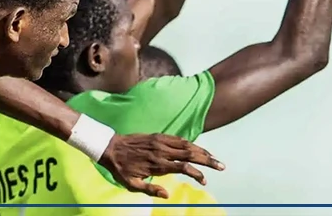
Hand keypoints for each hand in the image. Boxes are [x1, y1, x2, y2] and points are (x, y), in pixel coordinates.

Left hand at [97, 133, 224, 198]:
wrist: (110, 147)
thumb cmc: (121, 169)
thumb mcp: (131, 184)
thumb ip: (150, 190)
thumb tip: (167, 195)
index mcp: (156, 164)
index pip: (183, 167)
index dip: (196, 174)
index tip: (204, 181)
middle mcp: (161, 151)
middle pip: (189, 154)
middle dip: (207, 160)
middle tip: (221, 166)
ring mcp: (160, 142)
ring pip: (186, 144)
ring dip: (201, 150)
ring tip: (214, 157)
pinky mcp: (157, 136)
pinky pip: (177, 139)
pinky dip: (189, 143)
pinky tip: (197, 148)